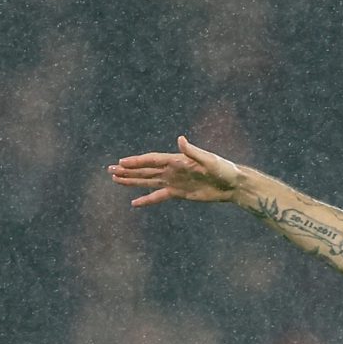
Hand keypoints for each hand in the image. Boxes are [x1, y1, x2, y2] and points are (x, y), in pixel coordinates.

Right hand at [107, 135, 244, 206]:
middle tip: (110, 170)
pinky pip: (158, 197)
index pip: (151, 160)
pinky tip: (134, 203)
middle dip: (127, 170)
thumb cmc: (223, 169)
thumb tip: (180, 140)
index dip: (136, 162)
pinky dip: (146, 200)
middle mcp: (172, 169)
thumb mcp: (209, 160)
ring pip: (147, 182)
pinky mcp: (178, 193)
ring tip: (115, 180)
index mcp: (177, 160)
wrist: (232, 184)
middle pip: (145, 170)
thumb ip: (192, 152)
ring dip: (132, 181)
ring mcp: (174, 181)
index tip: (121, 163)